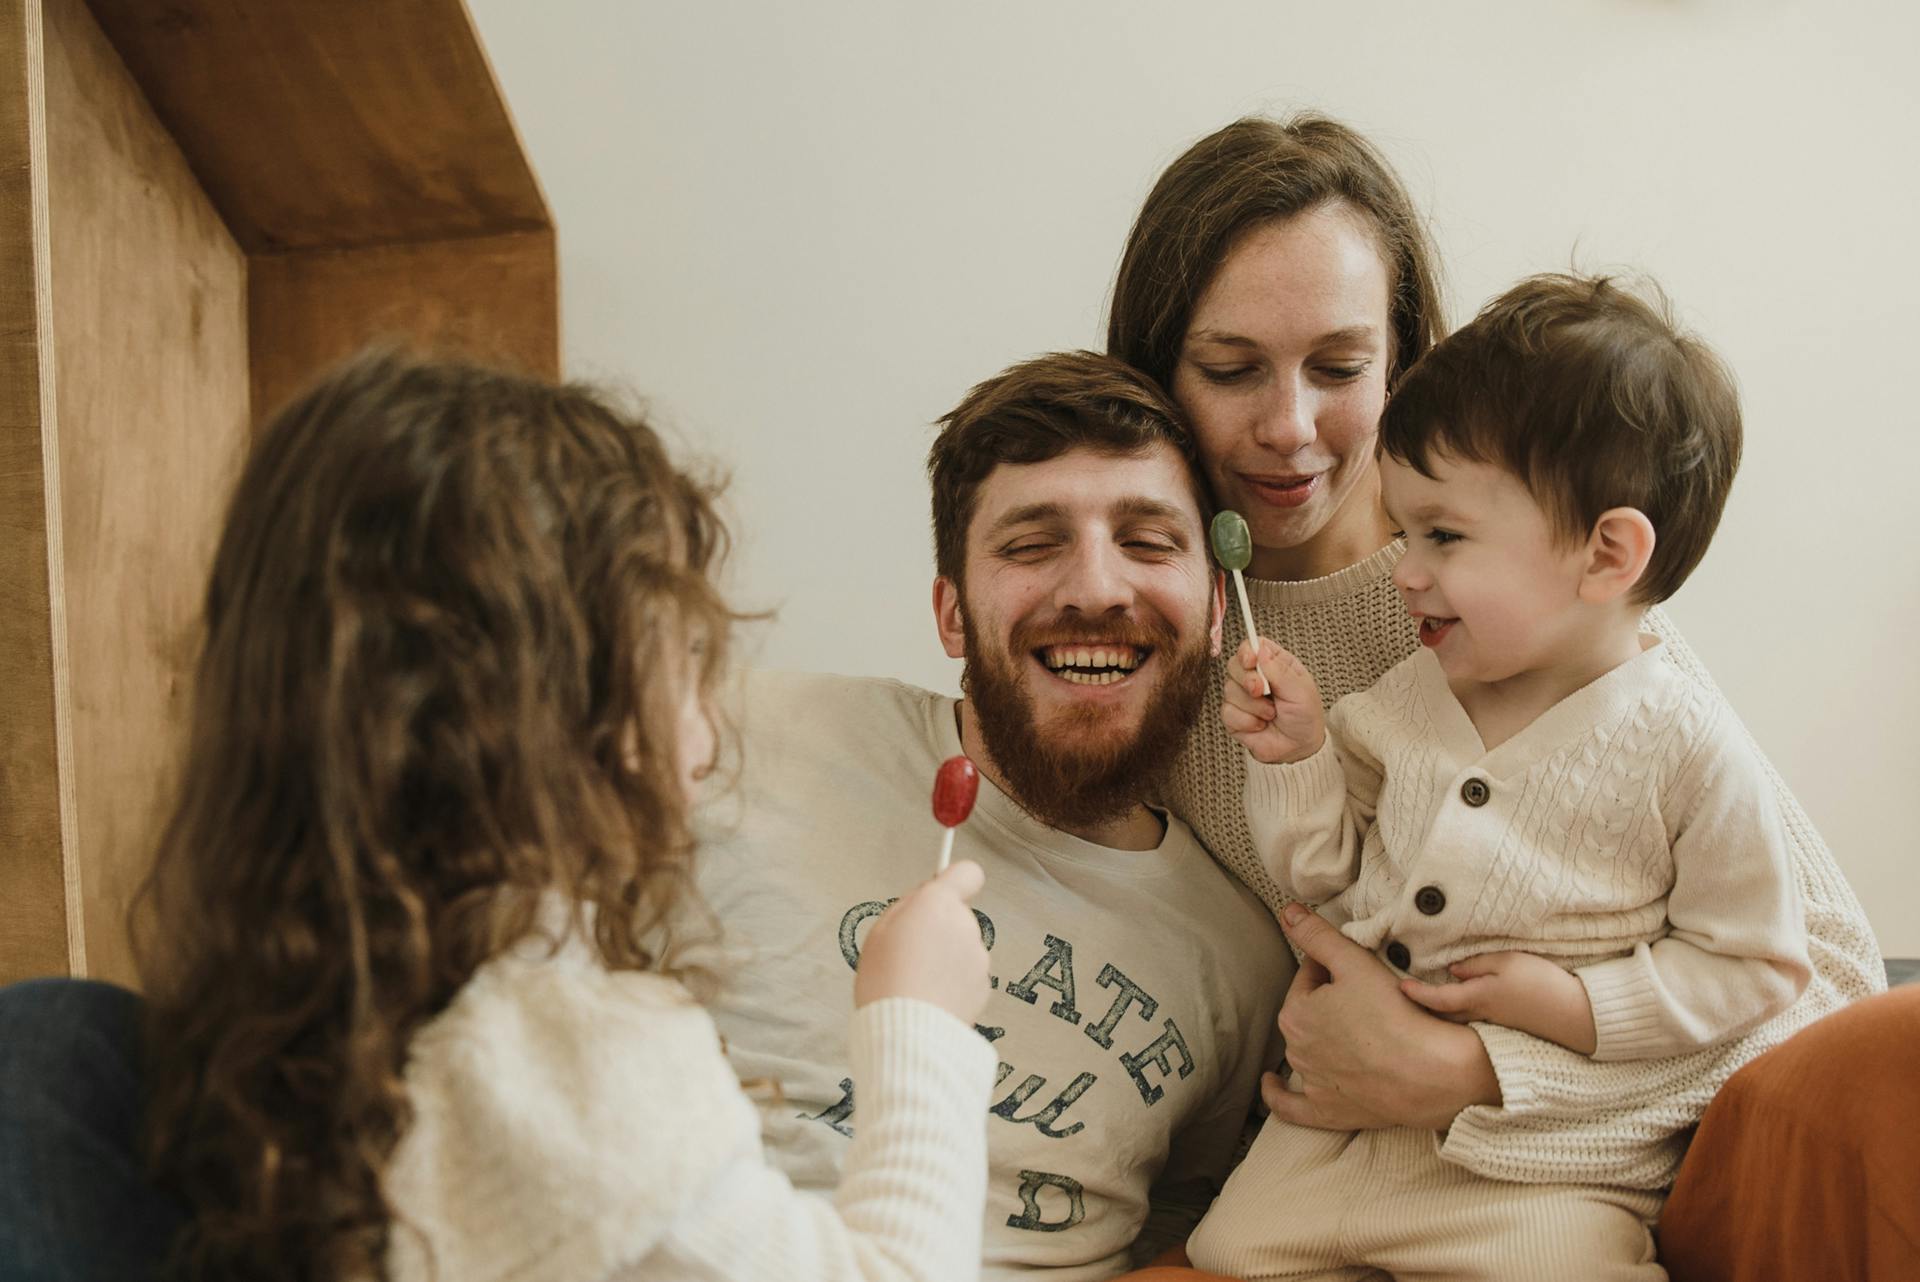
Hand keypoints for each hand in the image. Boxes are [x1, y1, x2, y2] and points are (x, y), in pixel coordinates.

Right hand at [854, 859, 989, 1023]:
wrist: (907, 1033)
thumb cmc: (885, 981)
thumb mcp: (879, 932)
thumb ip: (907, 908)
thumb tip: (924, 900)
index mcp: (938, 905)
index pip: (968, 873)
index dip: (956, 881)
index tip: (941, 894)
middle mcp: (965, 925)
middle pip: (958, 915)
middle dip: (941, 927)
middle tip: (911, 952)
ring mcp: (979, 957)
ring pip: (963, 946)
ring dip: (948, 957)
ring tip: (919, 981)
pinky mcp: (985, 986)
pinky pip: (968, 974)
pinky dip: (955, 982)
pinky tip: (932, 997)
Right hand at [1220, 638, 1324, 764]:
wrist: (1299, 748)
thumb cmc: (1305, 716)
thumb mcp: (1299, 691)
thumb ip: (1278, 670)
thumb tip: (1260, 650)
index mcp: (1274, 664)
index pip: (1251, 646)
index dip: (1247, 651)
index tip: (1251, 661)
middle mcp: (1255, 676)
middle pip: (1234, 664)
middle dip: (1247, 679)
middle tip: (1262, 691)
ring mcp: (1242, 696)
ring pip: (1229, 690)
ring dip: (1253, 706)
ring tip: (1271, 714)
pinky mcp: (1233, 716)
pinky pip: (1227, 712)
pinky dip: (1247, 721)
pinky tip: (1260, 726)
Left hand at [1262, 903, 1501, 1130]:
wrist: (1431, 1074)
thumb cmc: (1394, 1015)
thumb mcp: (1354, 963)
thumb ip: (1316, 936)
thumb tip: (1286, 912)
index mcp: (1295, 1013)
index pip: (1310, 977)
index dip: (1334, 967)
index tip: (1360, 970)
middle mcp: (1296, 1050)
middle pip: (1310, 1013)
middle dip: (1329, 1002)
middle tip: (1366, 999)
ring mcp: (1312, 1083)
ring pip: (1308, 1050)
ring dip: (1320, 1038)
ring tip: (1356, 1031)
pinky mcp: (1328, 1113)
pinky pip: (1292, 1106)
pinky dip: (1279, 1095)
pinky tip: (1271, 1084)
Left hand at [1401, 951, 1597, 1054]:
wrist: (1579, 1016)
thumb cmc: (1543, 983)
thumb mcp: (1509, 962)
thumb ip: (1477, 965)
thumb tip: (1452, 971)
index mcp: (1479, 998)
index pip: (1438, 999)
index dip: (1418, 994)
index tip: (1401, 987)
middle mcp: (1483, 1015)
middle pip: (1444, 1016)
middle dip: (1425, 1009)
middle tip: (1408, 998)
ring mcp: (1496, 1023)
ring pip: (1459, 1020)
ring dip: (1442, 1013)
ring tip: (1428, 1001)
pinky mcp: (1509, 1025)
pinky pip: (1476, 1021)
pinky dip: (1462, 1014)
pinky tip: (1462, 1006)